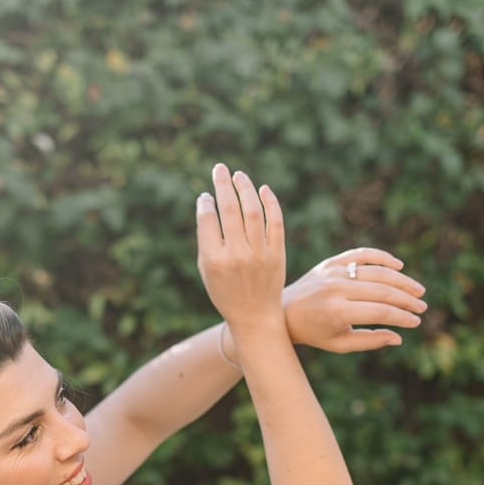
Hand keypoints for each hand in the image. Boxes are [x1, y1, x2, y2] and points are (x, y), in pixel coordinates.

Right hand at [196, 165, 285, 334]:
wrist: (255, 316)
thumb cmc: (226, 292)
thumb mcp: (207, 271)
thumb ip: (206, 240)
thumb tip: (208, 204)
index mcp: (214, 259)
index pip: (208, 219)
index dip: (205, 202)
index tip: (206, 196)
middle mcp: (236, 255)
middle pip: (229, 209)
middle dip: (222, 184)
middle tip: (219, 168)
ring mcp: (259, 253)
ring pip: (252, 210)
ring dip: (245, 188)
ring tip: (239, 176)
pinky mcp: (277, 253)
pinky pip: (275, 221)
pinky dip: (269, 202)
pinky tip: (262, 190)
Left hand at [283, 249, 426, 351]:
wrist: (283, 311)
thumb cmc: (314, 332)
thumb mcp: (339, 344)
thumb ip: (369, 341)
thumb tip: (398, 337)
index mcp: (337, 312)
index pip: (380, 312)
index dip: (401, 317)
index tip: (416, 322)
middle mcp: (336, 289)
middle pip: (383, 290)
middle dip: (406, 300)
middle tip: (422, 307)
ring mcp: (334, 272)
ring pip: (377, 272)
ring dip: (402, 281)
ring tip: (418, 291)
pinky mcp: (331, 261)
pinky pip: (362, 254)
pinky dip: (382, 258)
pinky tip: (399, 266)